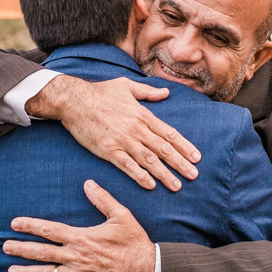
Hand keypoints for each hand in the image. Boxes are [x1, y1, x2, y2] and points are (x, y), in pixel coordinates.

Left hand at [4, 180, 155, 271]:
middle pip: (42, 252)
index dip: (30, 226)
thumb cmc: (134, 241)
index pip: (49, 230)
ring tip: (10, 271)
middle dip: (21, 249)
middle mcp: (76, 256)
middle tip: (4, 247)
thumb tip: (88, 183)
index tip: (14, 224)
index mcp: (81, 237)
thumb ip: (102, 199)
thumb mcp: (121, 215)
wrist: (147, 269)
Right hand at [25, 74, 199, 191]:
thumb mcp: (126, 86)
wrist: (74, 101)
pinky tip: (150, 185)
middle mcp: (136, 129)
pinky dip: (140, 176)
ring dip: (164, 174)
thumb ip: (148, 92)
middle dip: (180, 163)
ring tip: (177, 185)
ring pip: (149, 160)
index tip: (197, 157)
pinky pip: (127, 166)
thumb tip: (166, 92)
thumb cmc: (100, 92)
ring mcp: (123, 140)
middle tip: (194, 175)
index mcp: (142, 114)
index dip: (184, 146)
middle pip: (163, 149)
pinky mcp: (108, 150)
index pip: (169, 133)